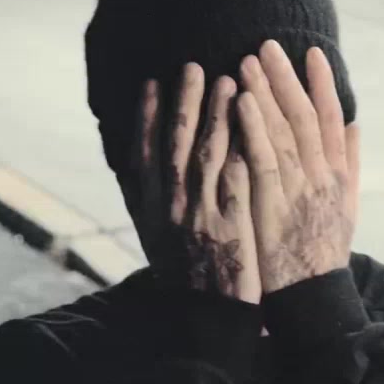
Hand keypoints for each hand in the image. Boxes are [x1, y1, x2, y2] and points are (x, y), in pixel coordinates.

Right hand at [128, 64, 262, 303]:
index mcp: (150, 209)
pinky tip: (251, 121)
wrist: (207, 318)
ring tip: (226, 78)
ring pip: (206, 153)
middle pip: (175, 143)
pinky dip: (240, 144)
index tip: (152, 84)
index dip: (147, 116)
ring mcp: (199, 213)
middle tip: (192, 66)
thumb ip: (145, 203)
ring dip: (215, 113)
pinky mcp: (230, 222)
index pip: (145, 152)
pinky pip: (235, 175)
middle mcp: (170, 206)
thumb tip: (132, 169)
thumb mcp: (153, 239)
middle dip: (183, 101)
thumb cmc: (184, 278)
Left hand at [236, 41, 360, 293]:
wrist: (313, 298)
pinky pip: (264, 158)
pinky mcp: (274, 204)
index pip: (333, 120)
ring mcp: (300, 190)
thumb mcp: (347, 208)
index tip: (311, 53)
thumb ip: (352, 164)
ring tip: (249, 61)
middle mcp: (323, 177)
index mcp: (338, 176)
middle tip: (268, 44)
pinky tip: (240, 101)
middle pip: (306, 116)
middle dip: (287, 78)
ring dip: (267, 93)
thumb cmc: (323, 253)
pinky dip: (254, 127)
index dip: (323, 85)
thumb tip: (357, 126)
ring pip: (284, 131)